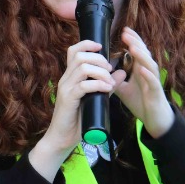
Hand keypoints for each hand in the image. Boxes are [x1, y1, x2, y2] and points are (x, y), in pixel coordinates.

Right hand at [28, 40, 113, 180]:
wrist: (62, 139)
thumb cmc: (77, 119)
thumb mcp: (95, 99)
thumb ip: (106, 85)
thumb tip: (122, 73)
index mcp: (70, 76)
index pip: (74, 50)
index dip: (87, 44)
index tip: (101, 48)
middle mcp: (66, 79)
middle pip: (80, 55)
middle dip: (99, 59)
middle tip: (109, 70)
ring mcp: (65, 88)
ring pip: (82, 68)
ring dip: (100, 72)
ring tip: (109, 82)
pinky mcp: (68, 99)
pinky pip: (84, 85)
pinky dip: (98, 84)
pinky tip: (107, 89)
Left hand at [112, 27, 174, 137]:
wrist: (154, 119)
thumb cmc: (142, 102)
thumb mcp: (124, 90)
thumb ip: (115, 80)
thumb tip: (100, 73)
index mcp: (141, 70)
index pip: (138, 52)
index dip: (132, 41)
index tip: (123, 31)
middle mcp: (148, 73)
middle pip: (144, 54)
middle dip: (136, 42)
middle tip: (126, 32)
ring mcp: (153, 81)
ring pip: (150, 64)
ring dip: (141, 55)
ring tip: (133, 47)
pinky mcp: (156, 92)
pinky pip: (153, 81)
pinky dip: (147, 74)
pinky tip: (141, 68)